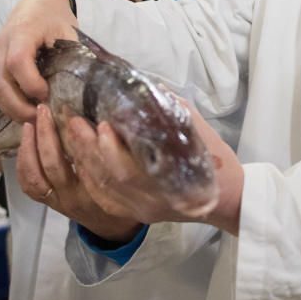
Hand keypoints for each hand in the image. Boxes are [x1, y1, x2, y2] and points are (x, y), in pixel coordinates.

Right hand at [0, 0, 79, 123]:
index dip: (31, 84)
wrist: (36, 3)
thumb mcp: (69, 32)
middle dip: (20, 108)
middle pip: (0, 84)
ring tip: (35, 119)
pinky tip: (27, 109)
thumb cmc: (55, 18)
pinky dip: (9, 103)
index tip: (49, 96)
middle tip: (41, 120)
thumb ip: (72, 57)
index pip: (17, 62)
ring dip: (13, 109)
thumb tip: (83, 90)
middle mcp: (1, 44)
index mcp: (22, 32)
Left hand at [16, 105, 142, 241]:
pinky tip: (25, 144)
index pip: (83, 160)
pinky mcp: (48, 202)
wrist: (110, 228)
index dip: (77, 134)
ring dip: (28, 148)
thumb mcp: (124, 177)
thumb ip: (115, 154)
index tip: (72, 113)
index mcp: (95, 192)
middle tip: (45, 111)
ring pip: (34, 176)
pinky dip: (23, 163)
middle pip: (53, 165)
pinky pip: (28, 185)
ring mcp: (57, 202)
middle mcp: (73, 199)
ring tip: (29, 125)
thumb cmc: (120, 197)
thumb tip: (106, 121)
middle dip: (46, 135)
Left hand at [66, 99, 244, 235]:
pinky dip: (89, 176)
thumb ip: (172, 113)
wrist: (228, 199)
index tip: (102, 125)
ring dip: (83, 159)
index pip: (132, 173)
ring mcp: (141, 210)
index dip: (112, 152)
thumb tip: (146, 88)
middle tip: (75, 119)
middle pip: (111, 180)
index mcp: (171, 187)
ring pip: (103, 189)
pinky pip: (104, 198)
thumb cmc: (217, 163)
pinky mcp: (135, 211)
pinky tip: (78, 156)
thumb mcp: (200, 134)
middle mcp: (152, 203)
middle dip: (89, 149)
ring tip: (72, 130)